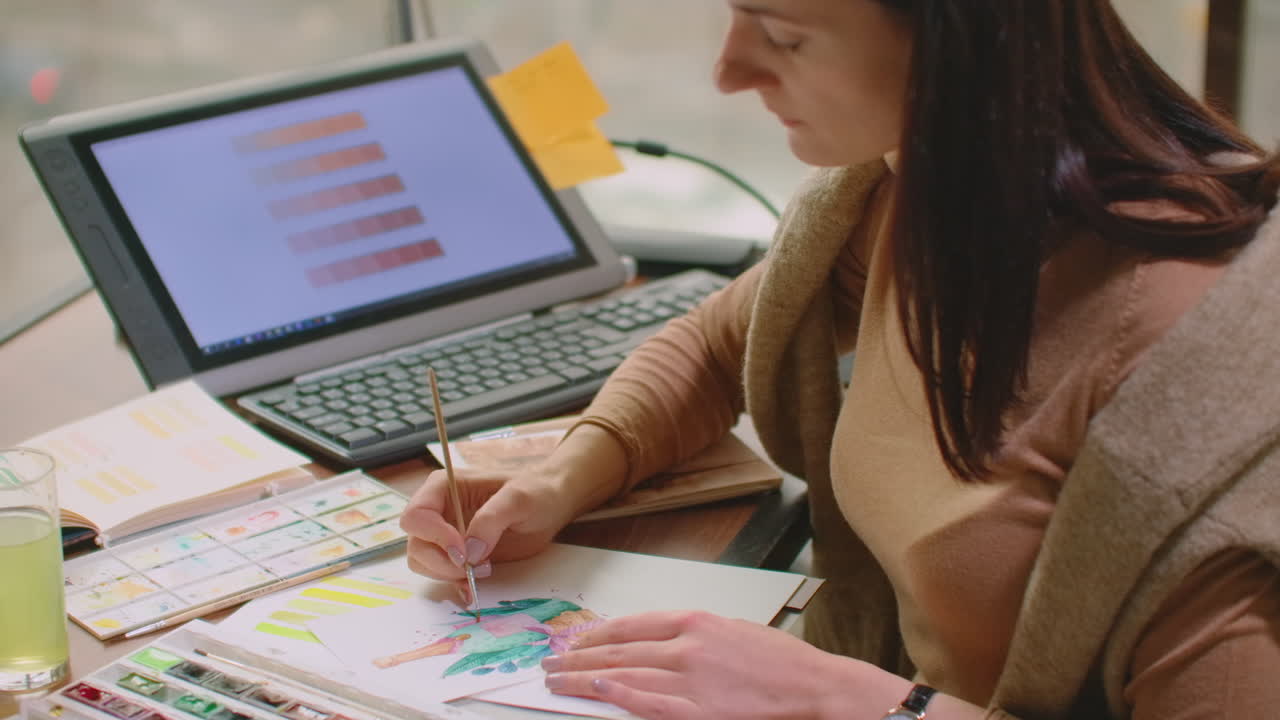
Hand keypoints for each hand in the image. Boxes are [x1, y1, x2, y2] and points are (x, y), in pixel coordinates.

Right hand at [399, 423, 628, 596]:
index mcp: (443, 487)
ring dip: (446, 574)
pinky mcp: (456, 554)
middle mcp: (438, 510)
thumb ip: (492, 519)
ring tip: (480, 572)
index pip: (416, 515)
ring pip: (423, 561)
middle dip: (440, 562)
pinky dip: (453, 583)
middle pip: (416, 543)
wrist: (550, 505)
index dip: (433, 536)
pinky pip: (440, 573)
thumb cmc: (535, 492)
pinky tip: (473, 585)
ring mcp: (444, 534)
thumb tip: (470, 551)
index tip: (462, 551)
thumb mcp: (519, 497)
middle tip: (472, 569)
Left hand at [540, 610, 912, 719]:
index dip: (595, 634)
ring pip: (622, 673)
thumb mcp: (734, 631)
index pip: (630, 624)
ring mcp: (690, 678)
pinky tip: (595, 690)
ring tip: (557, 680)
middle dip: (577, 656)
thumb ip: (694, 635)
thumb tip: (658, 643)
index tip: (573, 641)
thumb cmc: (782, 663)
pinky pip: (646, 701)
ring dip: (583, 677)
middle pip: (618, 648)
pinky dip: (617, 694)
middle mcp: (687, 645)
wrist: (816, 688)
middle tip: (550, 662)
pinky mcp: (697, 710)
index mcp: (696, 620)